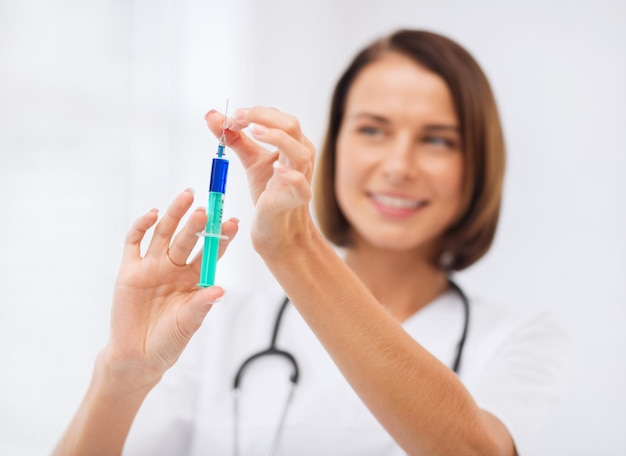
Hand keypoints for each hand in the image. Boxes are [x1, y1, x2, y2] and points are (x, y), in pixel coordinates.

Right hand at [102, 189, 237, 388]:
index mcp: (194, 278)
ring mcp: (152, 266)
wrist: (138, 357)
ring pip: (163, 233)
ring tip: (186, 197)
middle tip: (206, 208)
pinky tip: (152, 214)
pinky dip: (141, 227)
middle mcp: (175, 267)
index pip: (211, 251)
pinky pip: (134, 243)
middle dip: (197, 223)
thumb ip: (200, 306)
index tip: (233, 222)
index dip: (221, 237)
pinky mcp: (129, 270)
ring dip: (174, 215)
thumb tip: (219, 290)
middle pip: (187, 238)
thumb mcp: (188, 324)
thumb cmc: (169, 340)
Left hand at [205, 107, 315, 251]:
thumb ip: (234, 137)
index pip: (278, 118)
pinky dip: (289, 174)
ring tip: (253, 131)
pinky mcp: (298, 198)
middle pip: (291, 125)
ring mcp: (302, 177)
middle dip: (262, 117)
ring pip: (300, 151)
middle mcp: (301, 156)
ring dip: (276, 137)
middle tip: (237, 118)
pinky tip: (275, 168)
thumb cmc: (268, 190)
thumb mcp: (251, 159)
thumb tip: (212, 115)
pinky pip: (300, 184)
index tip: (231, 117)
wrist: (274, 225)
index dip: (255, 113)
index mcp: (293, 143)